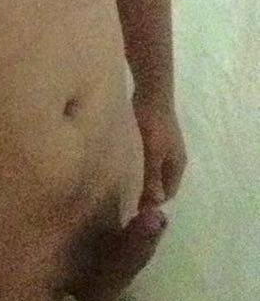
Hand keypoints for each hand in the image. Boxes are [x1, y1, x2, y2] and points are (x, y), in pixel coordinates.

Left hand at [132, 91, 187, 207]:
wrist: (151, 91)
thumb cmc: (153, 124)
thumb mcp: (152, 153)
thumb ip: (152, 177)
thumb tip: (155, 203)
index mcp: (177, 165)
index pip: (167, 194)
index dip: (152, 203)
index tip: (133, 208)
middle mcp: (174, 159)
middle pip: (161, 184)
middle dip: (147, 193)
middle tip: (125, 199)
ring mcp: (165, 148)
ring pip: (154, 172)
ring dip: (142, 179)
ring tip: (122, 185)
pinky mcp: (155, 139)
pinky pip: (148, 161)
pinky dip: (139, 167)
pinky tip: (123, 167)